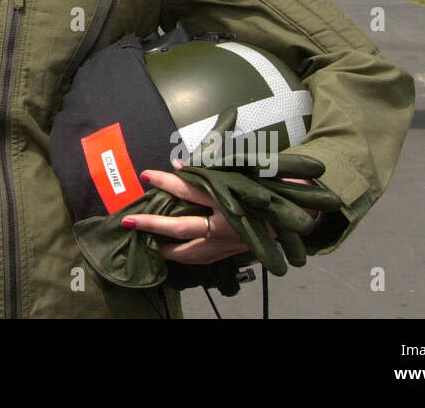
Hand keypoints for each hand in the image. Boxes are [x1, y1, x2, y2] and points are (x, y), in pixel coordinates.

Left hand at [121, 167, 259, 266]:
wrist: (295, 211)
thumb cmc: (268, 186)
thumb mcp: (241, 170)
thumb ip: (211, 168)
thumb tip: (181, 166)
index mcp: (229, 200)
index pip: (190, 189)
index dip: (167, 181)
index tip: (147, 175)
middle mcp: (227, 225)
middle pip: (182, 226)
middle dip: (153, 224)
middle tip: (129, 220)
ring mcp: (228, 242)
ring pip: (189, 250)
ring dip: (165, 247)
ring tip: (145, 240)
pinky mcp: (230, 252)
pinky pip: (201, 257)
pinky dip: (183, 255)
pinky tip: (170, 251)